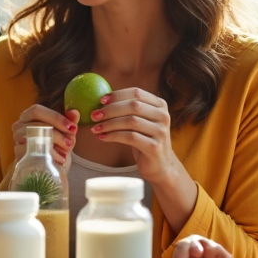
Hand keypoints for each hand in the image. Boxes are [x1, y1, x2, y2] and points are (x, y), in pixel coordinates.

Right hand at [11, 105, 79, 168]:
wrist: (48, 168)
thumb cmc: (55, 146)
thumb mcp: (65, 133)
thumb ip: (69, 121)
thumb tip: (74, 113)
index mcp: (28, 115)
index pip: (37, 110)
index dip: (55, 117)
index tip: (71, 127)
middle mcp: (19, 126)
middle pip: (36, 124)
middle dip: (57, 133)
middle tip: (70, 142)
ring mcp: (18, 140)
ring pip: (35, 137)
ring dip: (55, 144)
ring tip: (66, 151)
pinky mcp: (19, 154)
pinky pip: (35, 151)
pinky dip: (51, 155)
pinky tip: (60, 159)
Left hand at [89, 88, 197, 225]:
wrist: (160, 164)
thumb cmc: (145, 139)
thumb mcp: (140, 121)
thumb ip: (128, 109)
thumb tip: (101, 100)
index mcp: (160, 105)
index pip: (136, 93)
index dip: (117, 95)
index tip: (101, 100)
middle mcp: (163, 116)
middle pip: (133, 106)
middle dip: (110, 110)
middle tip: (94, 115)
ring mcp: (160, 132)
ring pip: (130, 121)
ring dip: (109, 124)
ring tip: (95, 128)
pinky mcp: (154, 147)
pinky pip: (130, 137)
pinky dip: (113, 136)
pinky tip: (103, 137)